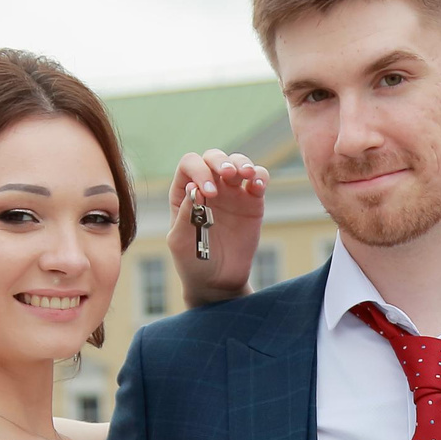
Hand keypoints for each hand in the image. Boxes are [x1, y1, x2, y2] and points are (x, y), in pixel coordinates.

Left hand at [169, 150, 269, 307]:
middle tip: (228, 174)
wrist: (218, 281)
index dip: (199, 171)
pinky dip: (260, 176)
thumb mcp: (180, 241)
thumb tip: (193, 188)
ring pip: (238, 162)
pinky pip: (259, 180)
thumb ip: (184, 215)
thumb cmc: (192, 262)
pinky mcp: (253, 202)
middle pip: (214, 157)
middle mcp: (208, 186)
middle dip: (221, 161)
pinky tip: (257, 185)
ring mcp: (232, 193)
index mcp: (185, 192)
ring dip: (242, 163)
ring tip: (246, 175)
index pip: (189, 165)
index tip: (209, 194)